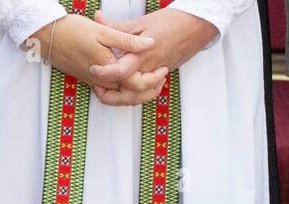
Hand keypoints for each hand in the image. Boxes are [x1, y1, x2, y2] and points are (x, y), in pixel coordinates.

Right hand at [25, 13, 162, 103]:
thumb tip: (150, 43)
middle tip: (162, 78)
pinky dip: (125, 90)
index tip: (163, 68)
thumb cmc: (71, 30)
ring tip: (151, 81)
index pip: (138, 85)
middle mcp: (103, 82)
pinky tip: (131, 79)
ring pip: (122, 97)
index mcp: (109, 71)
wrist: (44, 34)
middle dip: (151, 90)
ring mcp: (96, 83)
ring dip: (139, 93)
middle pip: (133, 96)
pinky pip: (112, 92)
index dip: (154, 79)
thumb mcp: (102, 32)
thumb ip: (128, 41)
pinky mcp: (90, 80)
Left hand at [88, 8, 216, 104]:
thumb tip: (98, 19)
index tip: (94, 70)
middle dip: (112, 96)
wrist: (194, 28)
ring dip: (123, 98)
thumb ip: (118, 26)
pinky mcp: (161, 75)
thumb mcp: (141, 22)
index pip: (121, 71)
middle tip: (97, 89)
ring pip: (139, 96)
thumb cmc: (171, 23)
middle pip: (130, 93)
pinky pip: (148, 91)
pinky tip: (127, 88)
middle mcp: (150, 68)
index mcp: (142, 54)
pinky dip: (137, 94)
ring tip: (108, 91)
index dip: (105, 73)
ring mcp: (156, 74)